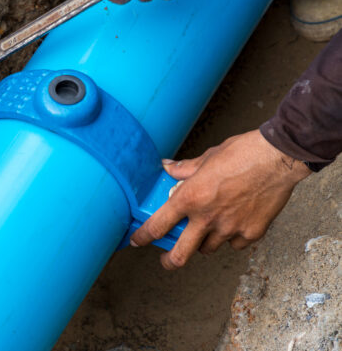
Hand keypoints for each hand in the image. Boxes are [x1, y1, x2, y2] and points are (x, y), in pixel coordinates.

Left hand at [131, 130, 311, 269]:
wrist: (278, 158)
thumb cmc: (242, 153)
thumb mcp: (206, 157)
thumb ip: (184, 169)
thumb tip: (167, 167)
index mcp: (190, 198)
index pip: (157, 225)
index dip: (143, 237)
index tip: (137, 240)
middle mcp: (207, 218)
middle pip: (181, 254)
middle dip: (170, 261)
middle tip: (167, 260)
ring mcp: (230, 228)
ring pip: (208, 249)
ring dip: (203, 243)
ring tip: (206, 230)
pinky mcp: (251, 233)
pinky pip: (234, 244)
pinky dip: (231, 238)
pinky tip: (233, 225)